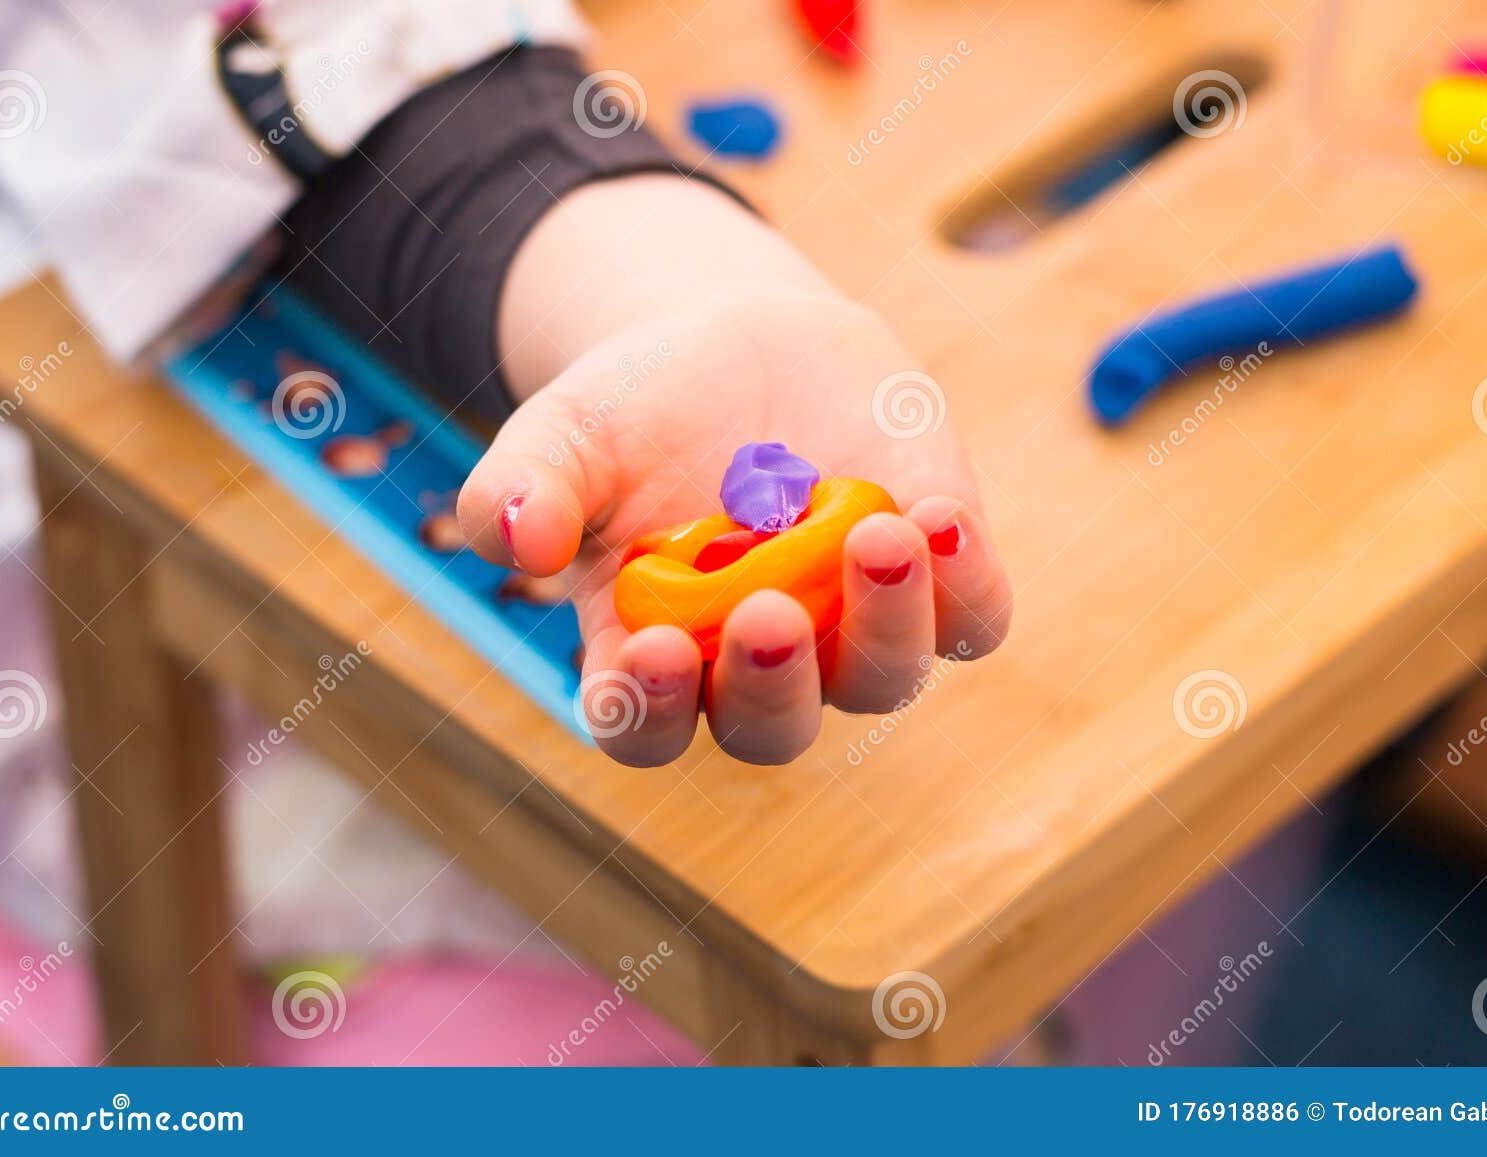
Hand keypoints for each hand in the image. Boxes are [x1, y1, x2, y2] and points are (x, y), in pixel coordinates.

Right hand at [459, 292, 1010, 765]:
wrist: (743, 344)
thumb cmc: (639, 410)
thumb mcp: (565, 432)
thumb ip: (524, 486)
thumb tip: (517, 538)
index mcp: (652, 652)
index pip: (645, 726)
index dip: (651, 711)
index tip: (656, 652)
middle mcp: (756, 663)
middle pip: (773, 728)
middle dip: (775, 685)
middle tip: (769, 613)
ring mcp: (851, 625)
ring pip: (883, 680)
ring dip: (887, 626)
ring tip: (878, 532)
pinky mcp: (932, 576)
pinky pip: (969, 618)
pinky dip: (966, 585)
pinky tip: (941, 518)